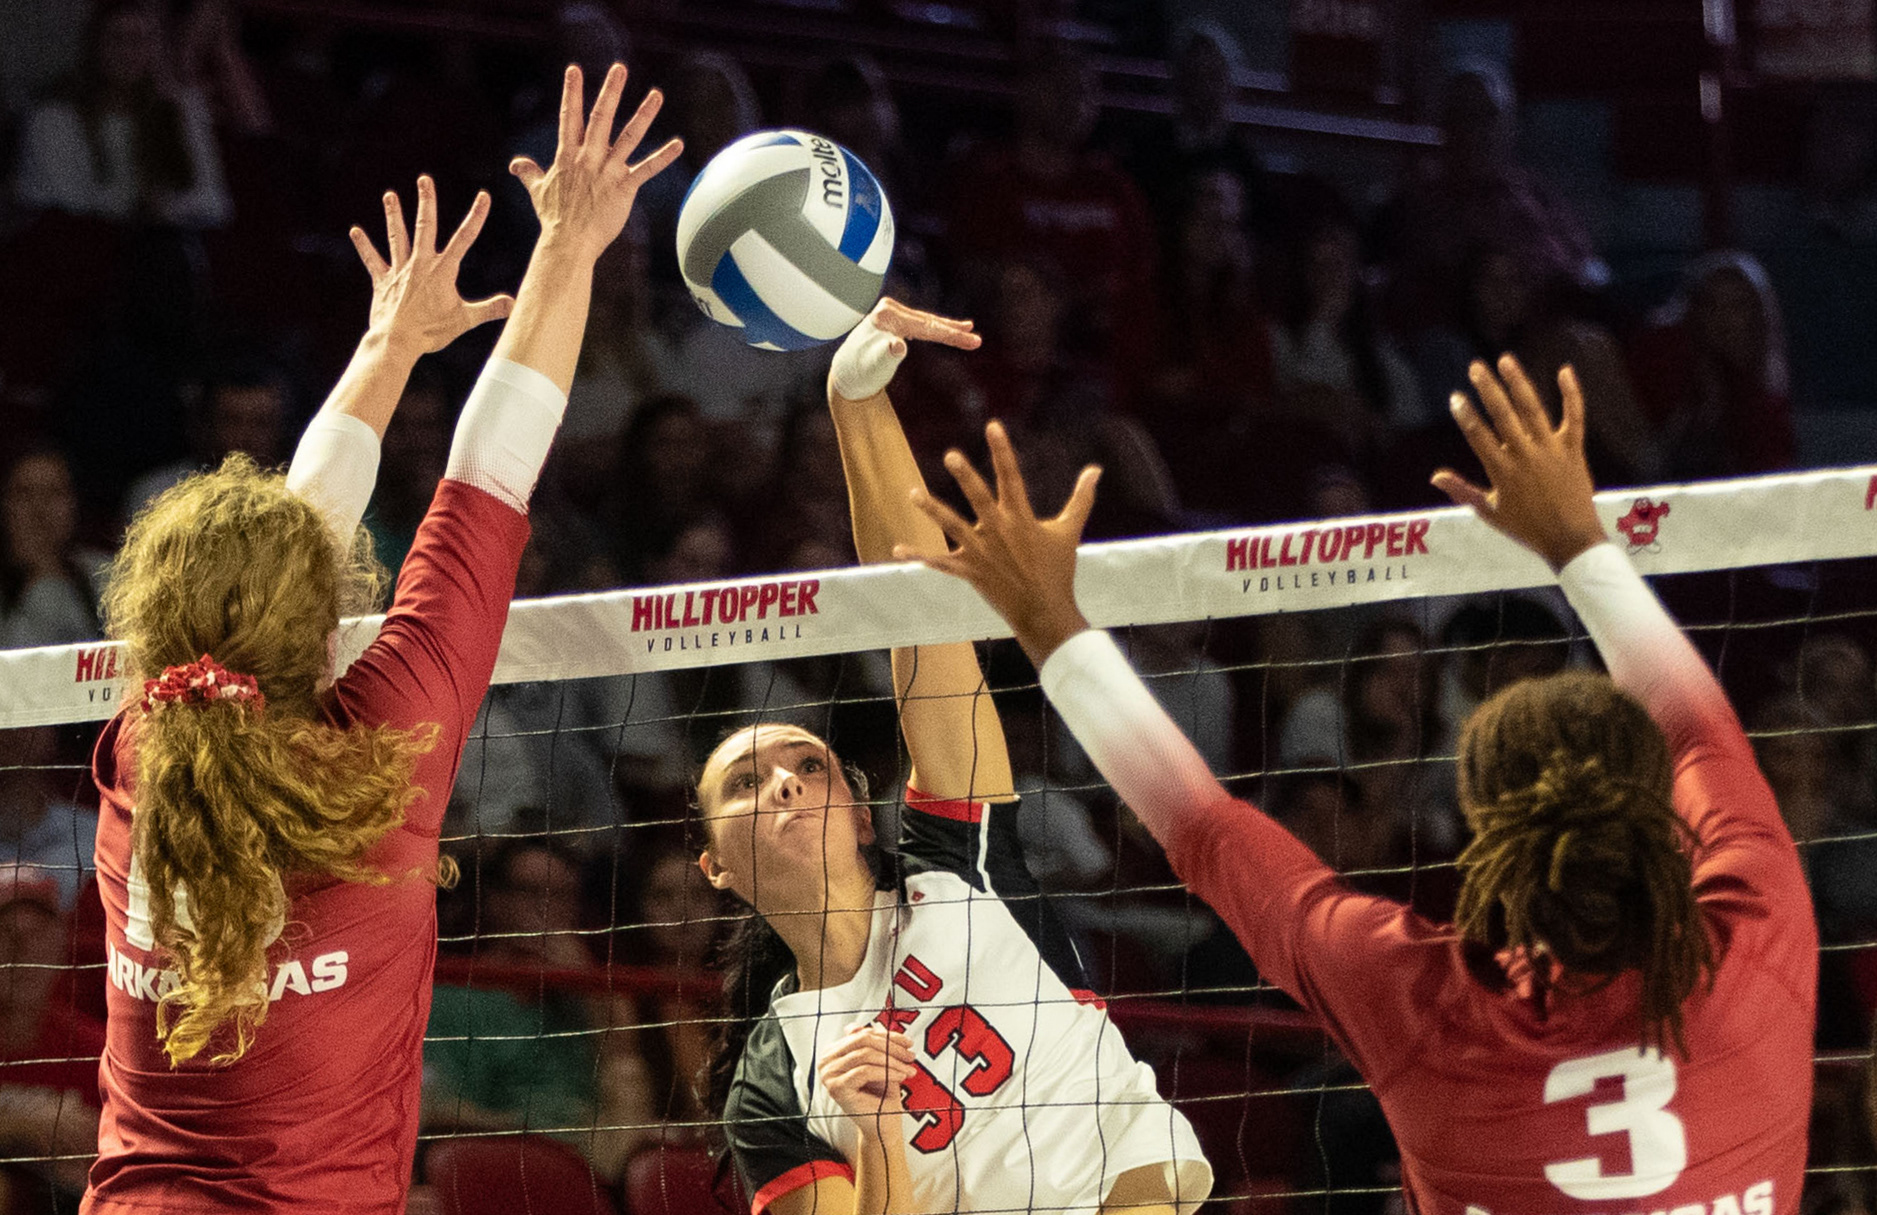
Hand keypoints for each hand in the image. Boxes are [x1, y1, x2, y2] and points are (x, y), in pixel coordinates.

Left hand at [351, 176, 513, 358]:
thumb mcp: (465, 320)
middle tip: (424, 180)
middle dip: (426, 202)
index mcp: (442, 270)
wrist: (397, 341)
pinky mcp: (382, 282)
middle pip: (424, 226)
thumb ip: (491, 309)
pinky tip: (356, 232)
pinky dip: (364, 246)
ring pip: (397, 237)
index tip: (484, 196)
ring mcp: (399, 271)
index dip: (476, 216)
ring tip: (389, 195)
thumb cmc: (431, 332)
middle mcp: (420, 264)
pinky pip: (372, 260)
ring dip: (393, 215)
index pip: (464, 238)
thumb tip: (516, 305)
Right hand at [509, 64, 682, 261]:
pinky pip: (647, 169)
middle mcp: (588, 158)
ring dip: (644, 115)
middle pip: (600, 118)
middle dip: (610, 92)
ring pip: (628, 137)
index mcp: (568, 155)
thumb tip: (515, 164)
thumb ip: (529, 172)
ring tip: (657, 94)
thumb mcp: (538, 190)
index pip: (569, 118)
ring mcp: (607, 172)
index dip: (571, 93)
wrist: (568, 243)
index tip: (574, 70)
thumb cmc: (554, 218)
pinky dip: (663, 157)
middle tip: (620, 68)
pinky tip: (678, 144)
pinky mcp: (623, 188)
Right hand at [817, 1024, 914, 1129]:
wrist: (882, 1124)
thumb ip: (871, 1041)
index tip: (908, 1042)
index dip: (887, 1036)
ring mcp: (828, 1075)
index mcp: (833, 1052)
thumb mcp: (879, 1061)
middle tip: (910, 1055)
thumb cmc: (880, 1093)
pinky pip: (865, 1071)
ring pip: (865, 1055)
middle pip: (862, 1041)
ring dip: (892, 1060)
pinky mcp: (837, 1088)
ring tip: (909, 1068)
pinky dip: (887, 1071)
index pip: (861, 1034)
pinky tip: (901, 1076)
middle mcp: (826, 1061)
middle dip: (891, 1046)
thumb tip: (860, 1025)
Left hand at [829, 298, 981, 403]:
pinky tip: (945, 328)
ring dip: (946, 327)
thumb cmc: (859, 373)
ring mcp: (888, 314)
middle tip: (977, 340)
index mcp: (886, 316)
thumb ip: (886, 354)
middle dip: (953, 332)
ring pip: (924, 321)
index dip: (951, 335)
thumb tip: (899, 345)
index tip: (974, 342)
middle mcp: (887, 310)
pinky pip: (917, 325)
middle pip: (927, 321)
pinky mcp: (890, 321)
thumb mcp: (873, 367)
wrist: (845, 374)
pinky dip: (933, 328)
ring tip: (969, 328)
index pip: (925, 327)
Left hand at [901, 420, 1099, 667]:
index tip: (992, 426)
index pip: (1011, 476)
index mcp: (1021, 518)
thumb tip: (1096, 470)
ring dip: (932, 509)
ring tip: (913, 493)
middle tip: (950, 455)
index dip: (1002, 450)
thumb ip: (1081, 499)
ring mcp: (982, 552)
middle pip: (979, 498)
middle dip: (965, 476)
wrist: (1045, 613)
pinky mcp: (970, 572)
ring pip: (953, 526)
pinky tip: (898, 548)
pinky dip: (920, 556)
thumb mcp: (1070, 531)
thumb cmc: (1059, 571)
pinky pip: (941, 562)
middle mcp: (999, 531)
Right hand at [1432, 355, 1608, 571]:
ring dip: (1518, 382)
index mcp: (1502, 471)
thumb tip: (1435, 476)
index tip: (1456, 397)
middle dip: (1487, 388)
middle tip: (1476, 367)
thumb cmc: (1527, 529)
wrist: (1571, 540)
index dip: (1465, 414)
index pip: (1478, 435)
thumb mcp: (1490, 513)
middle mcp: (1525, 455)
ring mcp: (1551, 450)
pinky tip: (1564, 370)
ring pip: (1532, 409)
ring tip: (1505, 360)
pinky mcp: (1573, 449)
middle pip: (1503, 415)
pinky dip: (1571, 394)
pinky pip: (1574, 416)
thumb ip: (1463, 491)